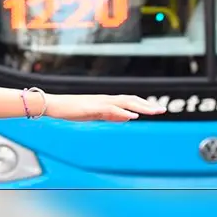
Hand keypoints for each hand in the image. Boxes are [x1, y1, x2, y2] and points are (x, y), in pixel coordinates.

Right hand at [46, 94, 165, 121]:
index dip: (144, 104)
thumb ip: (110, 115)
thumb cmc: (71, 110)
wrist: (54, 104)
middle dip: (148, 105)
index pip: (130, 100)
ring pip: (125, 102)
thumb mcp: (94, 114)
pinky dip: (123, 112)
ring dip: (141, 106)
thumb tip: (126, 117)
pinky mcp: (93, 107)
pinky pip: (111, 109)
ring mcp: (100, 102)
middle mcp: (106, 99)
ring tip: (154, 111)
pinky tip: (133, 116)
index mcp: (106, 101)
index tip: (156, 109)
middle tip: (162, 110)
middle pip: (131, 100)